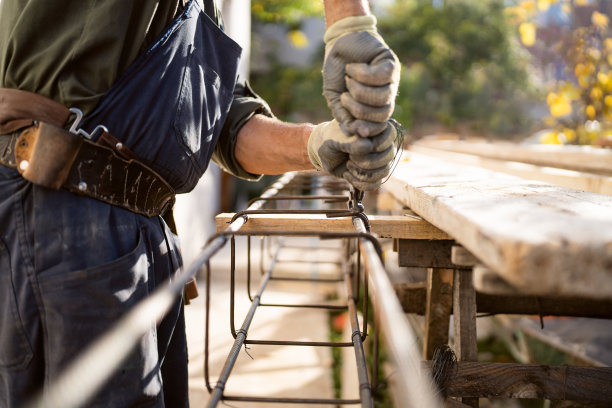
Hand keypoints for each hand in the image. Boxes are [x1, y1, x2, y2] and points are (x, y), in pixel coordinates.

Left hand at [308, 119, 399, 190]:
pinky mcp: (373, 173)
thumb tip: (368, 146)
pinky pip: (376, 183)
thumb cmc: (331, 140)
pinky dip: (360, 183)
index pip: (390, 134)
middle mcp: (381, 143)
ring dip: (363, 173)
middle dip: (366, 160)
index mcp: (376, 128)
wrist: (325, 152)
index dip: (373, 143)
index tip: (353, 144)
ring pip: (384, 171)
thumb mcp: (336, 139)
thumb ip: (351, 141)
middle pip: (388, 155)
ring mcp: (379, 159)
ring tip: (348, 166)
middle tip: (350, 156)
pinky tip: (347, 175)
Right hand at [323, 15, 399, 137]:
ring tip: (348, 80)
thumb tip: (351, 133)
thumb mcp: (335, 97)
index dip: (368, 129)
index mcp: (374, 107)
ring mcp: (391, 80)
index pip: (379, 126)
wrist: (339, 45)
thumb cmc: (337, 72)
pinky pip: (381, 77)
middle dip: (360, 110)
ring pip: (382, 97)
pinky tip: (353, 68)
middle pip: (382, 115)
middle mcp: (386, 96)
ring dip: (359, 90)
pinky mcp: (391, 64)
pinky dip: (362, 74)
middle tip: (344, 97)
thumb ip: (342, 115)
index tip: (351, 126)